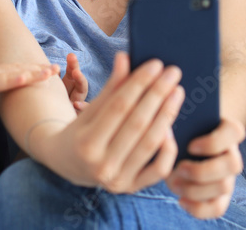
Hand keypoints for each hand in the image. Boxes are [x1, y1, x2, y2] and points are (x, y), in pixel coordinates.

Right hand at [0, 62, 58, 124]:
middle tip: (57, 68)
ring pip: (15, 72)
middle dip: (39, 68)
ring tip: (51, 71)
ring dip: (35, 71)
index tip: (46, 71)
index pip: (14, 72)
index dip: (31, 71)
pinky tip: (29, 76)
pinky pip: (2, 80)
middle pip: (19, 69)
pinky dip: (17, 77)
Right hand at [29, 52, 183, 192]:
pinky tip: (171, 126)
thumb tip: (125, 57)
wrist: (67, 164)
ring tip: (177, 92)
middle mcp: (101, 165)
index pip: (119, 106)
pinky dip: (169, 147)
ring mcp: (118, 180)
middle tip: (173, 72)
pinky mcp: (132, 188)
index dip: (138, 83)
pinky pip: (159, 169)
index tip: (155, 64)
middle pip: (137, 123)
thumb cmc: (80, 130)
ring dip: (167, 114)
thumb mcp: (89, 109)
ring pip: (150, 144)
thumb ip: (110, 87)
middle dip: (158, 94)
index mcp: (86, 142)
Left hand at [165, 118, 245, 218]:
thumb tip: (171, 132)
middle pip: (233, 164)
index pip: (235, 132)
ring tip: (175, 184)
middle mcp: (232, 154)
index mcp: (226, 131)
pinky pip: (218, 208)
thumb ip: (181, 128)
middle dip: (202, 170)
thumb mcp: (180, 128)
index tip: (190, 147)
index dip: (214, 142)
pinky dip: (198, 208)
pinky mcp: (222, 198)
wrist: (178, 153)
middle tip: (179, 168)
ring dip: (196, 189)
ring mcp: (229, 177)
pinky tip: (181, 200)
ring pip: (224, 187)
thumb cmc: (180, 136)